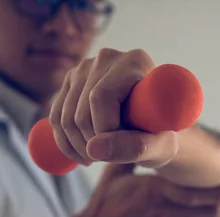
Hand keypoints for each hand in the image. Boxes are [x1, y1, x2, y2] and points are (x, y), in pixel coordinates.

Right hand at [49, 48, 178, 167]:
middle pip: (81, 110)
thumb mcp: (160, 148)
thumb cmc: (163, 136)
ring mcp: (85, 68)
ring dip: (81, 148)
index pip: (101, 97)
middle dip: (94, 144)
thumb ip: (136, 147)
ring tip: (105, 156)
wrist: (156, 129)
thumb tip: (94, 149)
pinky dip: (66, 144)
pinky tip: (86, 154)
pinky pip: (56, 119)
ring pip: (65, 118)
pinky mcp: (71, 83)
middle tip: (115, 156)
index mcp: (135, 62)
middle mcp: (107, 57)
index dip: (105, 130)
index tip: (123, 147)